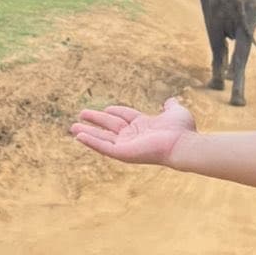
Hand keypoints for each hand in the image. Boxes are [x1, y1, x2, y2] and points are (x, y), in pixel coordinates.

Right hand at [70, 96, 196, 165]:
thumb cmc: (182, 130)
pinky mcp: (123, 153)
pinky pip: (103, 147)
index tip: (106, 108)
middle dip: (95, 121)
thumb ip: (171, 107)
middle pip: (110, 126)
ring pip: (102, 138)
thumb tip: (170, 101)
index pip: (125, 117)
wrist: (183, 144)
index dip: (115, 111)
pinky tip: (78, 137)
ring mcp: (127, 145)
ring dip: (87, 133)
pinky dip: (90, 142)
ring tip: (72, 127)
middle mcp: (133, 136)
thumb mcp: (176, 112)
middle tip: (81, 115)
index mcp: (143, 126)